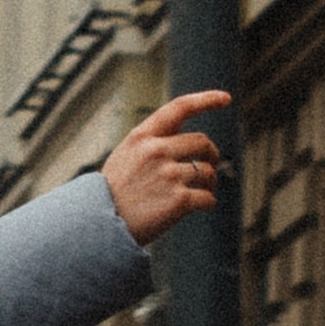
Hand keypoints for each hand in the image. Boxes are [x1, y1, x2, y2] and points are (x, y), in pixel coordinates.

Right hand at [102, 91, 227, 245]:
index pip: (179, 108)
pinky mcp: (178, 201)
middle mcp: (156, 151)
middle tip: (210, 166)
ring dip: (210, 183)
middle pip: (202, 142)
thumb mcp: (124, 157)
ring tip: (201, 192)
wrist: (98, 228)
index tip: (226, 98)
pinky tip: (200, 206)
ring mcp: (168, 175)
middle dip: (211, 154)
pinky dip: (208, 202)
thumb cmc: (112, 194)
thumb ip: (151, 145)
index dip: (206, 100)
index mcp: (141, 136)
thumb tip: (188, 144)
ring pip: (207, 172)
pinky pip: (208, 198)